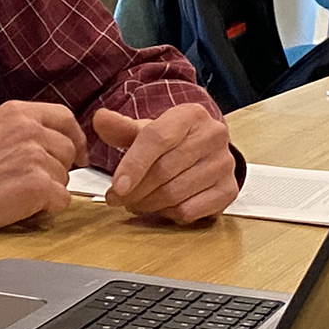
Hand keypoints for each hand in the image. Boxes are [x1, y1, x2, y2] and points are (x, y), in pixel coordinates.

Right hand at [0, 100, 88, 229]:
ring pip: (66, 177)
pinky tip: (21, 206)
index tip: (76, 153)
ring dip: (49, 189)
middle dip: (58, 168)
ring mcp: (35, 156)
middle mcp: (29, 129)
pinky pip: (62, 199)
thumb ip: (24, 131)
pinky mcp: (38, 185)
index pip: (65, 118)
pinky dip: (46, 208)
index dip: (74, 137)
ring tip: (18, 192)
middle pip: (69, 149)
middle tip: (33, 180)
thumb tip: (57, 142)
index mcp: (17, 112)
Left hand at [91, 102, 238, 222]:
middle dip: (135, 190)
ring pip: (175, 193)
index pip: (157, 139)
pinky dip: (168, 214)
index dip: (133, 165)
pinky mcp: (228, 189)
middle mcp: (213, 135)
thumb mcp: (145, 130)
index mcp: (190, 115)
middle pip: (164, 170)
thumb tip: (100, 119)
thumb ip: (121, 128)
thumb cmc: (170, 141)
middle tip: (117, 199)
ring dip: (147, 204)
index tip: (116, 187)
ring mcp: (224, 164)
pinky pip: (190, 210)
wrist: (204, 151)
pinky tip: (159, 208)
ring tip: (134, 203)